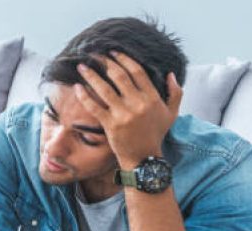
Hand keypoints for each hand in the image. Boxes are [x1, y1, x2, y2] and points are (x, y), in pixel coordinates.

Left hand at [74, 51, 182, 169]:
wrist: (144, 157)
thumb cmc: (155, 134)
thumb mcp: (171, 113)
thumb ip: (175, 93)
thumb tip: (171, 74)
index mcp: (152, 98)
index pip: (137, 72)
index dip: (123, 59)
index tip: (113, 52)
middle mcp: (138, 104)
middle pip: (119, 76)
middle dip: (105, 63)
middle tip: (94, 54)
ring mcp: (123, 114)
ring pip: (104, 89)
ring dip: (91, 75)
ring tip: (81, 66)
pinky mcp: (110, 124)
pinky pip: (94, 106)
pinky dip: (84, 96)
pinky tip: (77, 87)